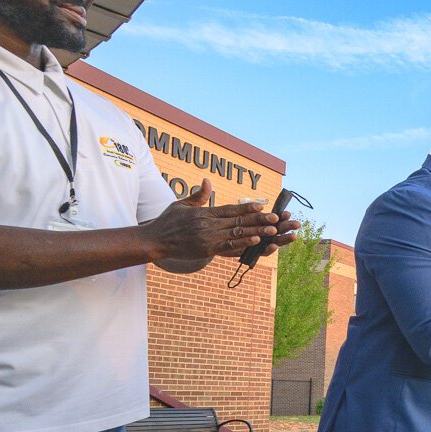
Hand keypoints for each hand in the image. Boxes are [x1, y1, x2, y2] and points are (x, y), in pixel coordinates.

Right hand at [141, 179, 289, 260]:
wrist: (154, 241)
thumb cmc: (168, 221)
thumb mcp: (181, 204)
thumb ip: (198, 195)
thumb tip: (207, 181)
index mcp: (203, 213)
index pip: (230, 209)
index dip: (247, 208)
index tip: (262, 205)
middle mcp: (208, 225)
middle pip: (238, 222)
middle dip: (258, 220)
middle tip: (275, 218)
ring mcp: (208, 239)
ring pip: (237, 235)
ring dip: (256, 232)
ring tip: (272, 231)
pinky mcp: (207, 250)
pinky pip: (228, 248)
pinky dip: (243, 245)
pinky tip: (255, 242)